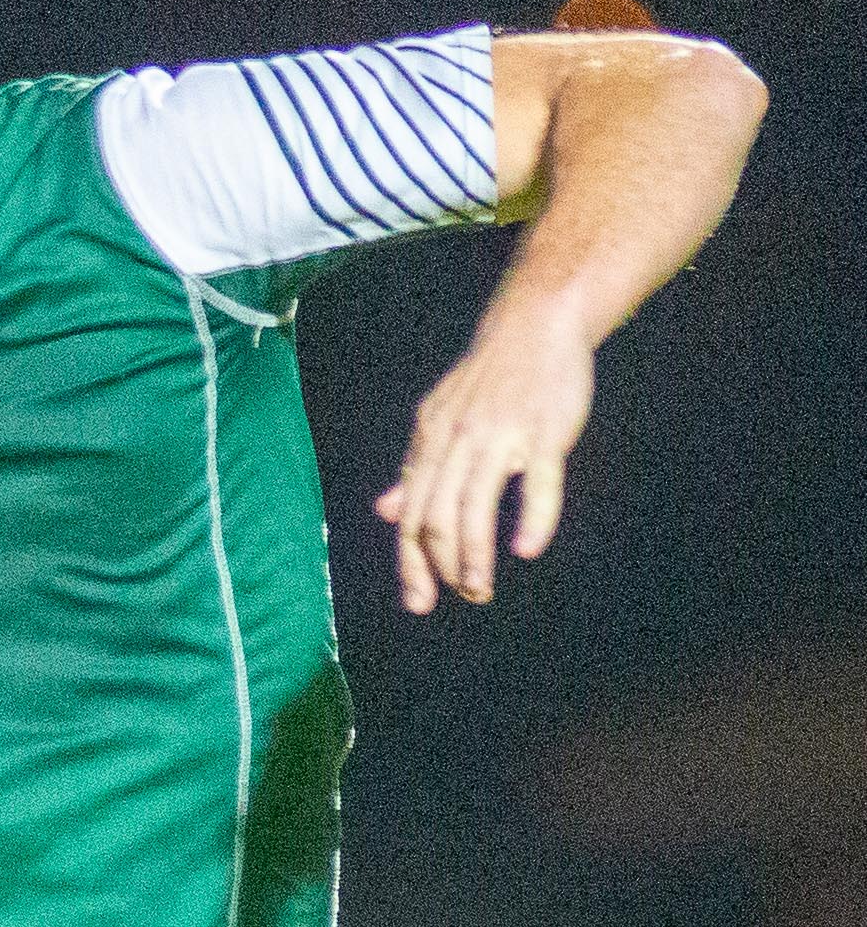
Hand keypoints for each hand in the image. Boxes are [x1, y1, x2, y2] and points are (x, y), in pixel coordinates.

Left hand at [376, 300, 595, 613]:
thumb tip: (384, 511)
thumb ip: (415, 468)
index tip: (418, 601)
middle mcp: (456, 440)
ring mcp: (499, 436)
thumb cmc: (487, 379)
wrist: (532, 324)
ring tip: (480, 589)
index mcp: (428, 440)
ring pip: (476, 505)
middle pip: (436, 515)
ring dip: (475, 555)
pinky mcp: (543, 432)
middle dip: (442, 566)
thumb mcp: (437, 419)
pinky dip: (532, 518)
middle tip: (462, 597)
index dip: (410, 561)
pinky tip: (526, 550)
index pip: (410, 513)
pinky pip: (537, 481)